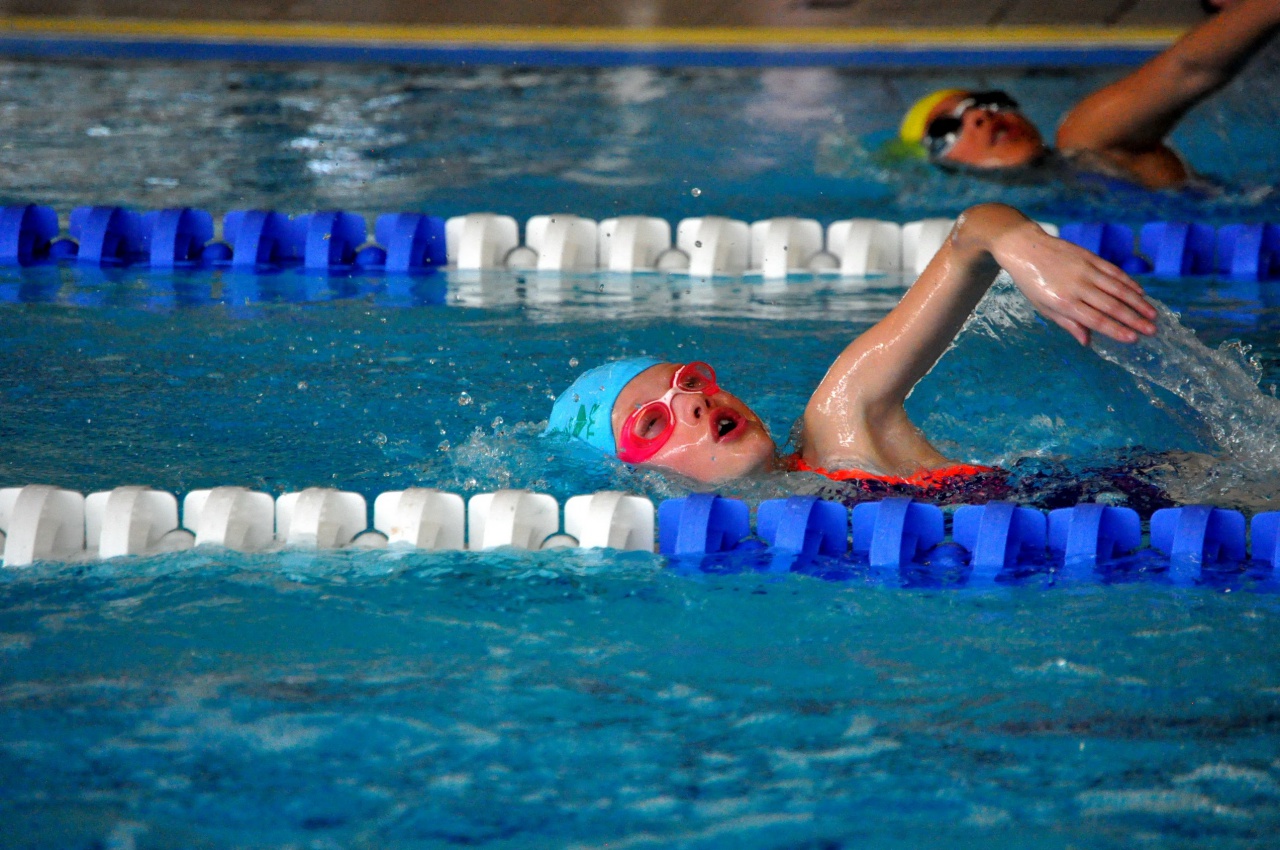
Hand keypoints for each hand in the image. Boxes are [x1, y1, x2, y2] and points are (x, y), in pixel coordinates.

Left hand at [991, 222, 1157, 345]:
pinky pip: (1114, 272)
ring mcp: (1085, 270)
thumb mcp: (1043, 307)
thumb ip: (1068, 323)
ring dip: (1138, 302)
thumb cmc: (1032, 282)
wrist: (1025, 247)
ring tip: (1153, 314)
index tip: (1133, 339)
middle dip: (1134, 319)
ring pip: (1118, 288)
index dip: (1116, 330)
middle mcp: (1077, 286)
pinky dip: (1129, 283)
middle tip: (1152, 330)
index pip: (1095, 320)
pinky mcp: (1090, 257)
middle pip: (1111, 306)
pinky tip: (1140, 292)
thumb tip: (1087, 342)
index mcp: (1063, 302)